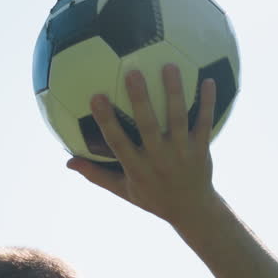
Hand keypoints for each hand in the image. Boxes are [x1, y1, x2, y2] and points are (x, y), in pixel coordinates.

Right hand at [67, 64, 219, 228]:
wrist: (192, 211)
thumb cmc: (153, 197)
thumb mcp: (123, 190)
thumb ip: (96, 174)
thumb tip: (68, 162)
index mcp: (137, 169)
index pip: (118, 142)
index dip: (107, 120)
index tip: (96, 96)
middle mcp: (159, 159)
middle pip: (148, 126)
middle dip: (140, 99)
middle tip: (132, 72)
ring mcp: (182, 153)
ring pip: (178, 119)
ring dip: (174, 92)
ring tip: (169, 66)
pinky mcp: (202, 149)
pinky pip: (205, 122)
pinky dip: (207, 102)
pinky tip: (209, 80)